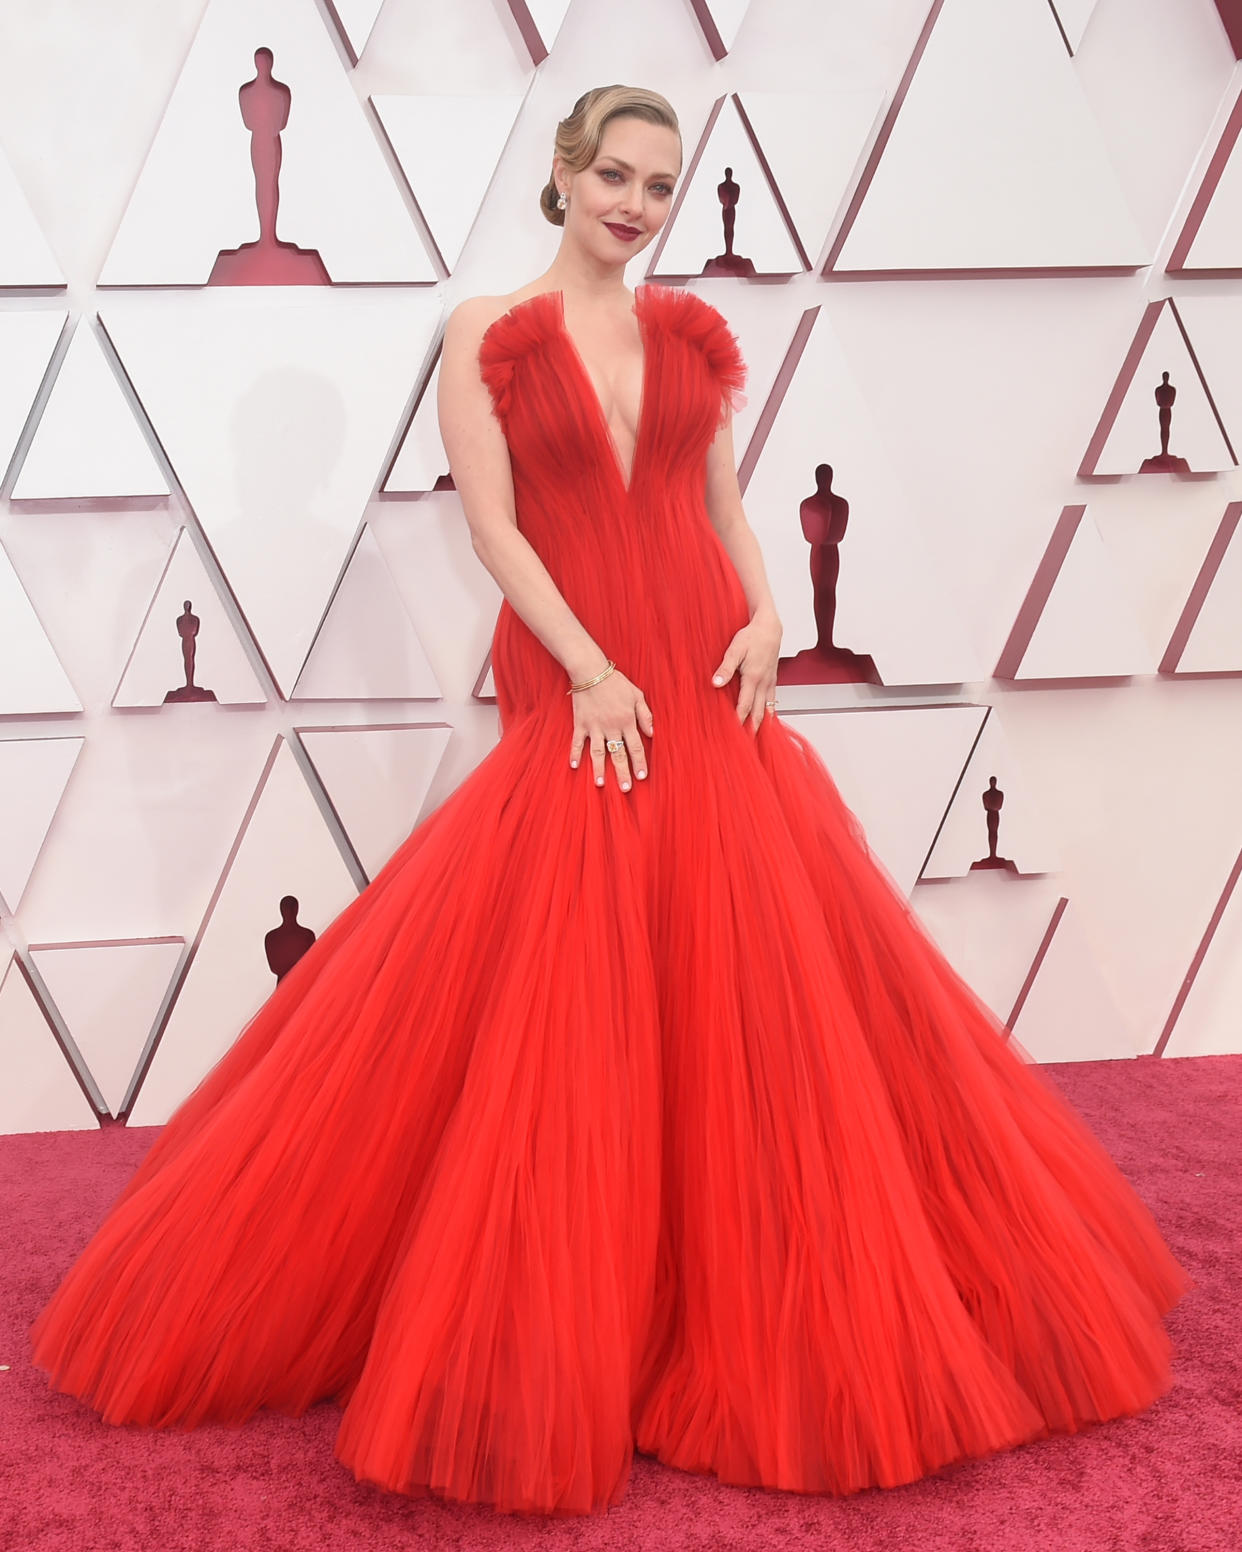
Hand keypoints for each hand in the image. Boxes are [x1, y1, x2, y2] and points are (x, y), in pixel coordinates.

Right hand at [569, 667, 653, 792]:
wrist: (591, 671)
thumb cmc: (616, 683)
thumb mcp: (637, 695)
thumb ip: (645, 715)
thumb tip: (652, 733)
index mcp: (627, 721)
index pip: (636, 746)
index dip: (639, 762)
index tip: (642, 777)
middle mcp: (611, 727)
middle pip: (618, 754)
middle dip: (623, 772)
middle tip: (626, 788)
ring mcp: (594, 727)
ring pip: (598, 752)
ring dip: (599, 769)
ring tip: (601, 784)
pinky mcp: (580, 723)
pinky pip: (577, 741)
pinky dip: (574, 753)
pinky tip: (574, 766)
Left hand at [712, 611, 782, 732]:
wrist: (770, 628)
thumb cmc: (752, 637)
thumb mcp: (735, 649)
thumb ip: (725, 668)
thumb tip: (716, 683)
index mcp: (753, 678)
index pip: (745, 706)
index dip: (738, 721)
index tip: (732, 733)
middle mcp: (764, 683)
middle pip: (758, 713)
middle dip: (751, 729)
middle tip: (745, 744)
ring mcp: (770, 683)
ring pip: (767, 709)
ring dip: (761, 724)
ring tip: (755, 738)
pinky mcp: (773, 681)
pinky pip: (772, 702)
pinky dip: (769, 714)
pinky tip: (765, 721)